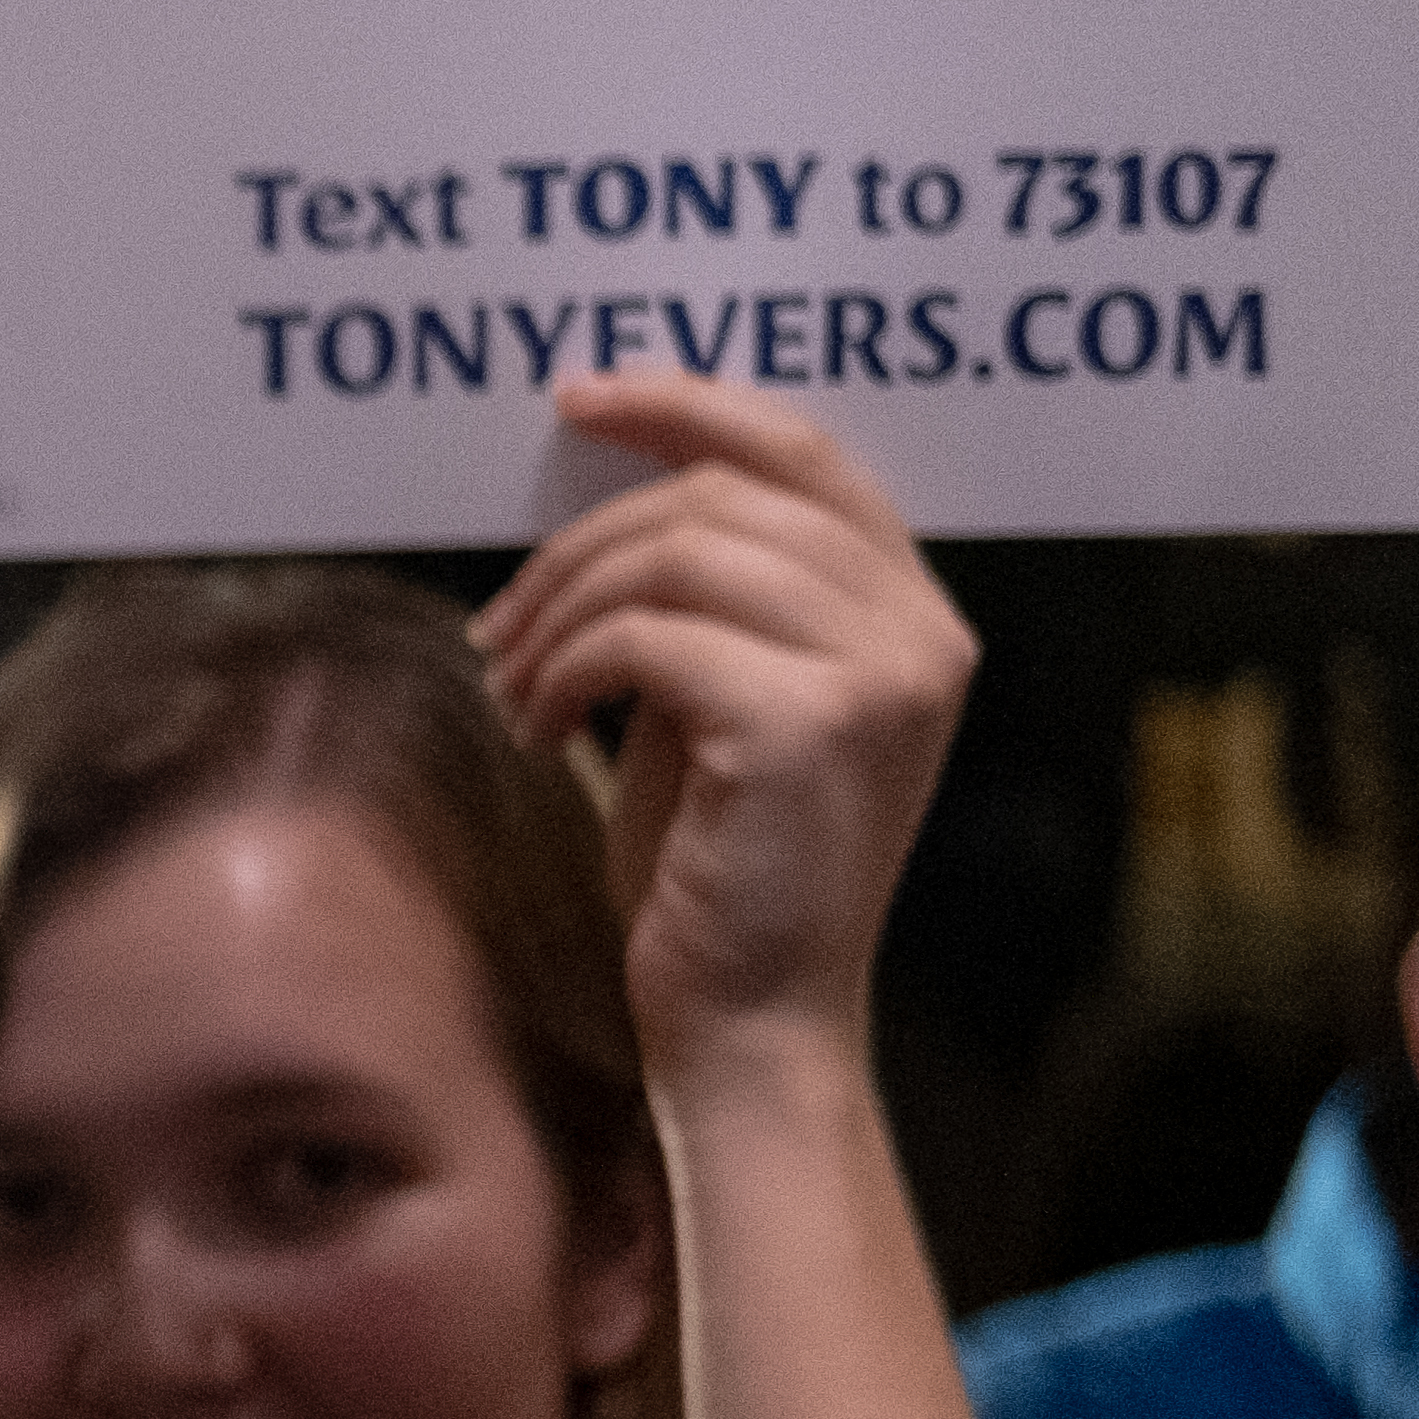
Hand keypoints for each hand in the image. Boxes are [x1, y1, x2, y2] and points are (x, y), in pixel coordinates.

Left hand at [471, 375, 973, 1091]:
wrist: (750, 1019)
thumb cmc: (717, 870)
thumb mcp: (718, 705)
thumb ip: (707, 600)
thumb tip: (608, 501)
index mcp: (913, 615)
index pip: (806, 454)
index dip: (688, 407)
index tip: (578, 399)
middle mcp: (919, 633)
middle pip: (723, 497)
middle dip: (581, 543)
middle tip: (499, 621)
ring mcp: (877, 677)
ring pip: (677, 554)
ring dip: (561, 608)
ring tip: (512, 681)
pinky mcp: (806, 727)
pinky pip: (648, 635)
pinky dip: (566, 667)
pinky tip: (539, 726)